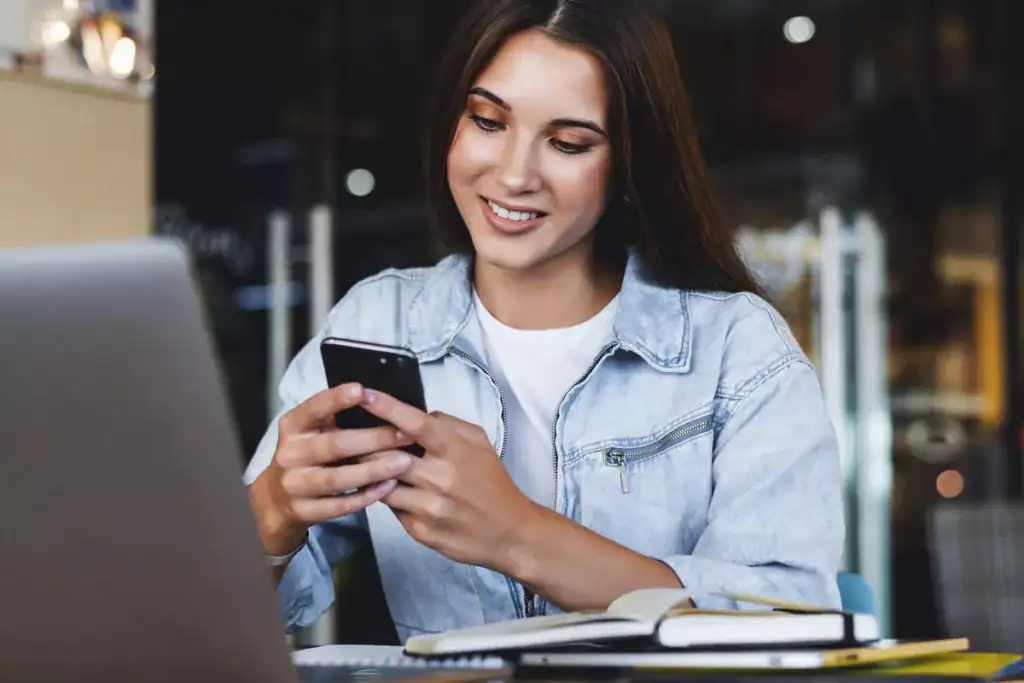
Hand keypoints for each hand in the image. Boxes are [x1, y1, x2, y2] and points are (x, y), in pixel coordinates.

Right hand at [248, 382, 416, 554]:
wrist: (277, 498)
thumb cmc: (307, 453)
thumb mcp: (311, 429)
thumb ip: (334, 415)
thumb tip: (377, 399)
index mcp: (292, 427)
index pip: (312, 409)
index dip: (336, 400)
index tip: (361, 390)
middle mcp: (289, 454)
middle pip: (334, 446)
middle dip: (373, 439)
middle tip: (405, 434)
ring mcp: (294, 485)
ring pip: (336, 479)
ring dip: (373, 470)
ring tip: (403, 462)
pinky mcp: (303, 511)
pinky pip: (339, 505)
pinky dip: (366, 496)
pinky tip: (388, 486)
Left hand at [360, 390, 538, 572]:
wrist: (510, 533)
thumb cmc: (493, 483)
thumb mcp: (480, 443)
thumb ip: (448, 424)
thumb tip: (416, 416)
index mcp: (455, 451)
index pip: (414, 424)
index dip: (387, 408)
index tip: (364, 395)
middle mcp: (440, 478)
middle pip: (386, 455)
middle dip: (365, 444)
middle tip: (350, 436)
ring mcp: (428, 507)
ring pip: (381, 484)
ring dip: (371, 473)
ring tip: (365, 465)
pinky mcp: (419, 530)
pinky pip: (391, 509)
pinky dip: (388, 497)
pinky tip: (394, 491)